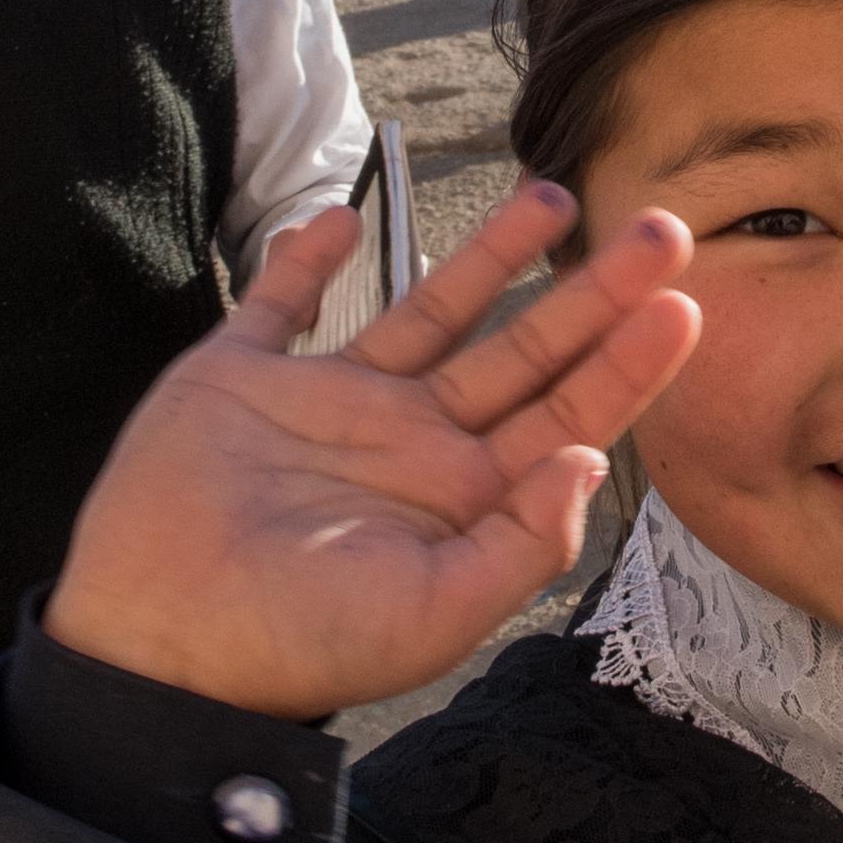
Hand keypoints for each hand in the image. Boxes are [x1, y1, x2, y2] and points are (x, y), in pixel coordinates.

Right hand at [44, 180, 700, 720]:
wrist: (158, 650)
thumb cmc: (296, 649)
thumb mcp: (433, 615)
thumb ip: (520, 543)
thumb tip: (589, 457)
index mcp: (460, 499)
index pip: (566, 416)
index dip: (627, 363)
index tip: (685, 303)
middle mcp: (409, 441)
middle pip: (521, 349)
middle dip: (592, 290)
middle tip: (662, 227)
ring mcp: (328, 404)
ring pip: (427, 309)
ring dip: (487, 253)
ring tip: (548, 192)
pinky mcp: (241, 378)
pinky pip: (281, 303)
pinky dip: (309, 259)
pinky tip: (343, 217)